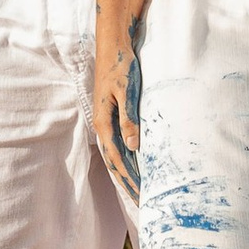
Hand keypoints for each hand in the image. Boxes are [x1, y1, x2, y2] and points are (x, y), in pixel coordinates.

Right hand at [94, 33, 143, 200]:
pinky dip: (128, 159)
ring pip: (117, 155)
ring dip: (128, 174)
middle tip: (144, 204)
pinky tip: (137, 166)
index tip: (143, 196)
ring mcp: (107, 121)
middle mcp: (103, 125)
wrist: (113, 45)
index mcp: (104, 122)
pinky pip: (120, 144)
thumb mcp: (126, 90)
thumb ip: (129, 118)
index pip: (118, 159)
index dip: (130, 179)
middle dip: (129, 184)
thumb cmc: (121, 65)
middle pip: (116, 162)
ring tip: (141, 192)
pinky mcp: (113, 115)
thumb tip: (133, 147)